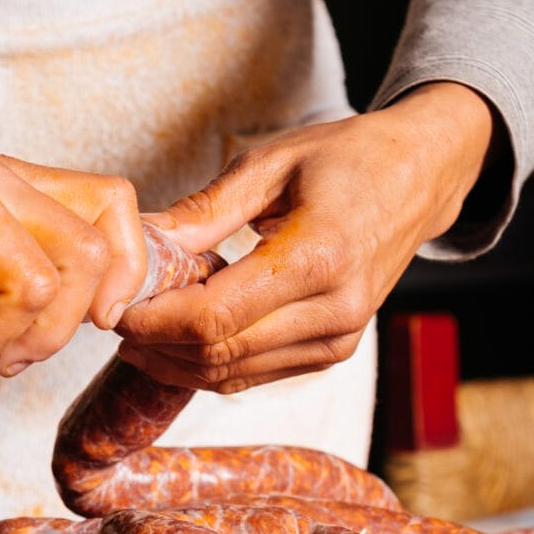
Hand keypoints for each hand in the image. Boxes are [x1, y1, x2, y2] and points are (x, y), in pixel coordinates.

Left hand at [118, 82, 495, 391]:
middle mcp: (336, 309)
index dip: (153, 320)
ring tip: (139, 329)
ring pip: (232, 374)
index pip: (214, 315)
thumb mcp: (271, 164)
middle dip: (155, 343)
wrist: (419, 178)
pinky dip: (209, 363)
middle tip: (114, 316)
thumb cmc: (349, 159)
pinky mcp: (335, 351)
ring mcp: (339, 338)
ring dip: (176, 360)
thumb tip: (139, 244)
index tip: (114, 306)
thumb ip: (204, 211)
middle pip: (219, 353)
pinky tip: (179, 337)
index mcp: (320, 255)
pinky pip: (255, 374)